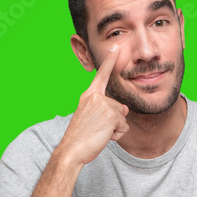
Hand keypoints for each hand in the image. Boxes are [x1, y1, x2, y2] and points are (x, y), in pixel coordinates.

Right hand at [57, 44, 129, 165]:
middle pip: (120, 107)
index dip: (109, 61)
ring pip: (123, 117)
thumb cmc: (81, 137)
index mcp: (88, 95)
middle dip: (114, 120)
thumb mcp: (92, 117)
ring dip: (115, 129)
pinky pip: (124, 127)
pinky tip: (103, 136)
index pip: (101, 76)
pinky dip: (116, 135)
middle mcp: (95, 97)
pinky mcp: (111, 115)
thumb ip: (106, 109)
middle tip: (96, 128)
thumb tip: (124, 109)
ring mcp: (103, 105)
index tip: (114, 47)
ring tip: (99, 132)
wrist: (72, 150)